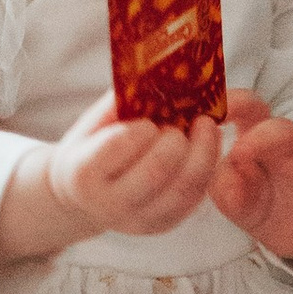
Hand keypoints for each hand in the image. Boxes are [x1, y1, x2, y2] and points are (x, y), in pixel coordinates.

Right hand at [0, 90, 225, 257]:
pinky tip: (209, 146)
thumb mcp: (94, 121)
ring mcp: (137, 220)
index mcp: (83, 174)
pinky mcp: (161, 225)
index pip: (114, 151)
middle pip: (154, 175)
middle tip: (188, 121)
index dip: (138, 132)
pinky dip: (207, 170)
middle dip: (177, 143)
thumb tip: (157, 69)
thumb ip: (121, 100)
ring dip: (202, 155)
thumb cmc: (93, 145)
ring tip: (208, 127)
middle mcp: (108, 204)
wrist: (83, 195)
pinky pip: (193, 201)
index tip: (149, 120)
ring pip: (181, 191)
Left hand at [211, 111, 292, 260]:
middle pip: (283, 126)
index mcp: (256, 140)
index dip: (235, 103)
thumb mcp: (230, 195)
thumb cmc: (253, 199)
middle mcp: (288, 147)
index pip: (248, 110)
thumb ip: (224, 183)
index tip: (219, 107)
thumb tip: (227, 172)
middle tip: (244, 149)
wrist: (282, 235)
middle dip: (266, 133)